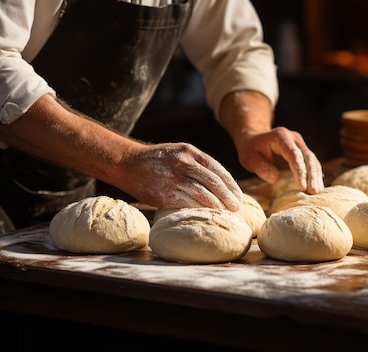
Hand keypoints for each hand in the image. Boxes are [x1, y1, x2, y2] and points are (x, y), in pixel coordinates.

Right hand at [119, 142, 242, 210]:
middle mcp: (183, 163)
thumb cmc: (158, 160)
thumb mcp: (179, 152)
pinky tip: (207, 215)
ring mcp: (173, 179)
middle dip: (228, 197)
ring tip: (226, 213)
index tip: (238, 195)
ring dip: (217, 206)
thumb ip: (198, 164)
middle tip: (237, 207)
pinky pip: (187, 204)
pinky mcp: (164, 194)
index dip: (231, 184)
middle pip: (213, 182)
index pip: (217, 169)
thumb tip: (221, 183)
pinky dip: (200, 210)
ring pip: (203, 194)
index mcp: (190, 152)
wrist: (128, 163)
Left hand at [235, 126, 323, 193]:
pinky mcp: (303, 151)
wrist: (254, 138)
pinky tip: (317, 187)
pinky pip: (312, 163)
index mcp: (281, 136)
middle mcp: (294, 138)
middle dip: (311, 175)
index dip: (300, 170)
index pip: (294, 155)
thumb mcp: (249, 158)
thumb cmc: (251, 149)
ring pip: (312, 160)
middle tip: (314, 191)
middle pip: (307, 157)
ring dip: (316, 176)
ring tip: (317, 192)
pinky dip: (315, 175)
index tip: (302, 186)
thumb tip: (276, 178)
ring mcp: (300, 144)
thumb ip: (261, 167)